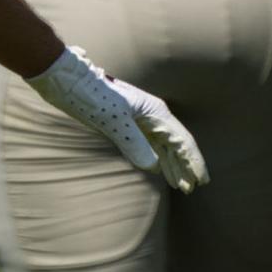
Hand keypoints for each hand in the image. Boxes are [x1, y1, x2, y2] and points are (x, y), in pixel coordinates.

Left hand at [25, 47, 208, 193]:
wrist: (70, 82)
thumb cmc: (93, 96)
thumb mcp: (114, 120)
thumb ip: (133, 143)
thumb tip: (152, 167)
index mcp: (156, 112)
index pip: (183, 141)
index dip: (193, 161)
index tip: (201, 180)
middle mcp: (153, 116)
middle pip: (177, 145)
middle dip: (186, 166)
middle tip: (193, 188)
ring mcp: (141, 120)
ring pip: (164, 146)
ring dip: (173, 165)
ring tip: (181, 185)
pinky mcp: (128, 125)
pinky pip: (150, 145)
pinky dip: (157, 159)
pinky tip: (159, 170)